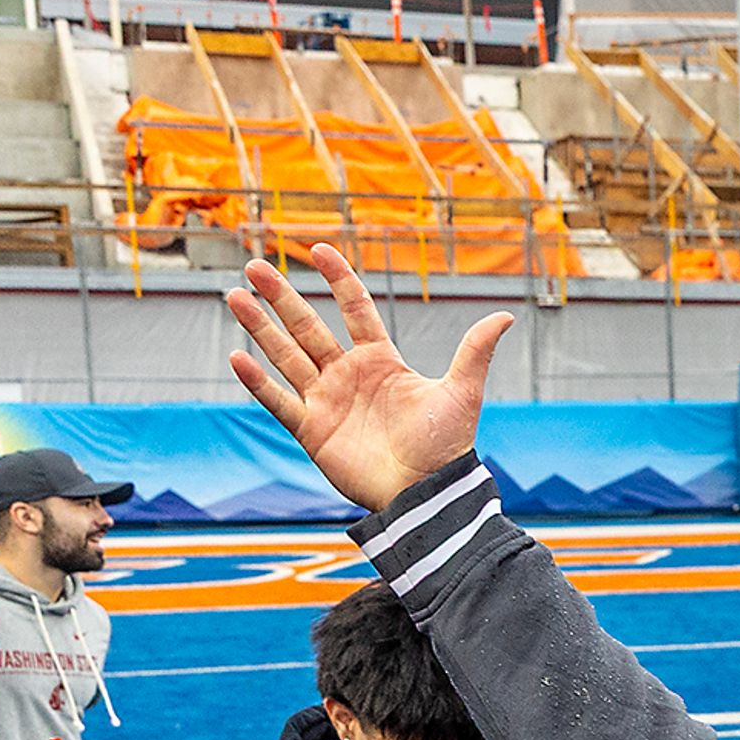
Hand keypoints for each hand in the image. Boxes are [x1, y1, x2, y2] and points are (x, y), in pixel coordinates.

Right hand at [224, 243, 512, 512]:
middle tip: (254, 266)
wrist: (424, 491)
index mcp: (381, 360)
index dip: (338, 278)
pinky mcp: (312, 430)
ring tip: (234, 296)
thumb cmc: (445, 445)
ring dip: (259, 328)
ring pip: (286, 356)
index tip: (318, 248)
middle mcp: (349, 375)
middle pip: (309, 326)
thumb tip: (506, 315)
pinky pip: (279, 401)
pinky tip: (236, 358)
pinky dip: (258, 382)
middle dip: (281, 296)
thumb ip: (475, 351)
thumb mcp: (461, 392)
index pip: (355, 308)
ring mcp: (327, 401)